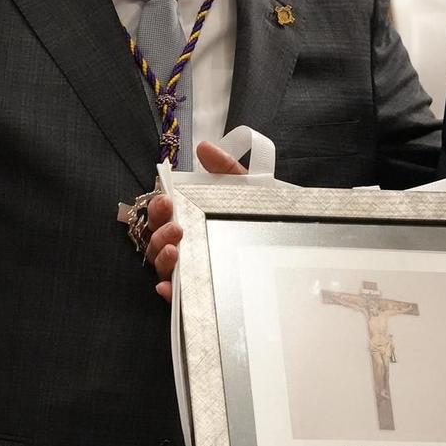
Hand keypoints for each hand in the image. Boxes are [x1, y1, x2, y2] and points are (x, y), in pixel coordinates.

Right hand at [149, 141, 246, 300]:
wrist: (289, 243)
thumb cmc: (259, 216)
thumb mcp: (246, 190)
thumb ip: (226, 168)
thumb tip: (204, 147)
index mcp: (189, 220)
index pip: (163, 216)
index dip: (158, 208)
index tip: (167, 200)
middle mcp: (185, 245)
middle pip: (156, 240)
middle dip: (159, 231)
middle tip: (175, 225)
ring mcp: (190, 271)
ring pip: (162, 267)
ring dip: (162, 257)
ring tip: (176, 248)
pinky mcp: (200, 294)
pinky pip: (178, 298)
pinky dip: (170, 292)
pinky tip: (169, 286)